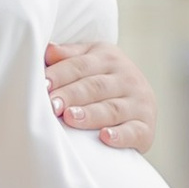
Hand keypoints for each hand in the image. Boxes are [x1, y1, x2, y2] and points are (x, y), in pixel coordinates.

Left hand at [45, 39, 155, 153]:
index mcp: (109, 58)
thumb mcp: (88, 60)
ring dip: (90, 114)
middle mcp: (128, 78)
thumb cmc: (102, 80)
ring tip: (71, 118)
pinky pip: (133, 131)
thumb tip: (48, 50)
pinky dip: (120, 136)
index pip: (80, 66)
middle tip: (52, 105)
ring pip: (112, 109)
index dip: (60, 75)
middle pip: (95, 87)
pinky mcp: (146, 128)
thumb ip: (69, 57)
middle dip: (72, 95)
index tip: (42, 85)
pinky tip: (105, 137)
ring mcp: (139, 103)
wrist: (139, 103)